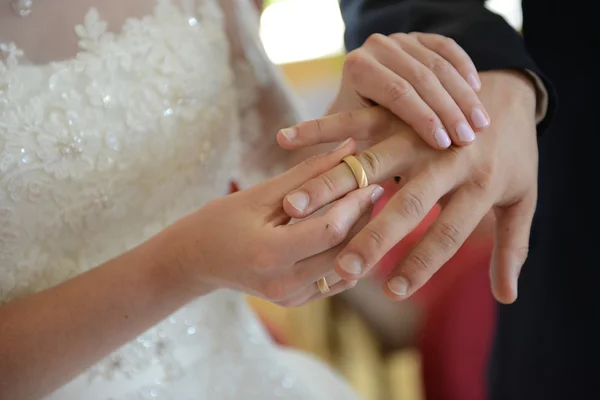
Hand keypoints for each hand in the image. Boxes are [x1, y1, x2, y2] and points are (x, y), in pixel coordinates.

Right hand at [162, 139, 383, 306]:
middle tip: (372, 191)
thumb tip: (349, 148)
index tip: (369, 181)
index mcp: (270, 254)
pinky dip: (345, 256)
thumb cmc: (221, 220)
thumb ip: (308, 172)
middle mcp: (283, 284)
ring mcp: (290, 298)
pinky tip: (346, 233)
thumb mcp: (261, 193)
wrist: (196, 260)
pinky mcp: (295, 302)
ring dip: (359, 238)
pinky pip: (333, 282)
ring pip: (344, 269)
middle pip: (344, 252)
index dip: (355, 204)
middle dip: (363, 220)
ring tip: (362, 209)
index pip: (331, 230)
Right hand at [278, 71, 537, 303]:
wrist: (512, 90)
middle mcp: (447, 159)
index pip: (449, 232)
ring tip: (293, 209)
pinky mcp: (398, 112)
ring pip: (371, 162)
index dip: (423, 263)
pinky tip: (285, 139)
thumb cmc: (514, 154)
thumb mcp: (523, 199)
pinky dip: (319, 129)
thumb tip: (508, 297)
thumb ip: (513, 247)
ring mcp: (418, 132)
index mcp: (482, 185)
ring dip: (330, 185)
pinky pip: (354, 121)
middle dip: (374, 238)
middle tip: (344, 269)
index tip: (394, 294)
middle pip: (408, 203)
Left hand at [327, 32, 489, 148]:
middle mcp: (375, 46)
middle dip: (449, 111)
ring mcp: (398, 39)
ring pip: (438, 64)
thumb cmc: (361, 132)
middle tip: (469, 138)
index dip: (424, 118)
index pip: (398, 93)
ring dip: (463, 96)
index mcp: (357, 69)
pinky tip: (477, 91)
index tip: (445, 144)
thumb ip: (378, 143)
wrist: (360, 108)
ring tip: (481, 124)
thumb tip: (396, 167)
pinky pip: (446, 48)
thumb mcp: (364, 138)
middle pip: (421, 77)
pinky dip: (464, 68)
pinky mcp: (417, 38)